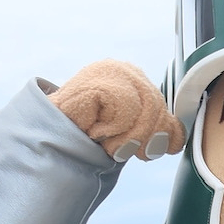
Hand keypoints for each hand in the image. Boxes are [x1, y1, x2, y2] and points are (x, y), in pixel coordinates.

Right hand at [51, 61, 184, 163]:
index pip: (164, 107)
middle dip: (143, 139)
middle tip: (120, 151)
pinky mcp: (100, 79)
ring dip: (127, 138)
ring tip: (105, 141)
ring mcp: (111, 71)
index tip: (144, 153)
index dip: (162, 134)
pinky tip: (95, 129)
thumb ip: (153, 132)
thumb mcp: (127, 135)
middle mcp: (125, 70)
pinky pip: (126, 109)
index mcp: (134, 80)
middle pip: (158, 109)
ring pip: (146, 109)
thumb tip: (175, 140)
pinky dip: (114, 128)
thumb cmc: (85, 137)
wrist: (47, 139)